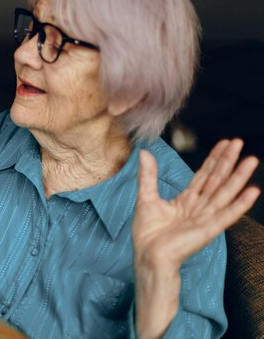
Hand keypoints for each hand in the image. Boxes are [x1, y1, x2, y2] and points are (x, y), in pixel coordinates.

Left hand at [131, 139, 259, 338]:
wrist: (148, 256)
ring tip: (251, 160)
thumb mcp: (146, 198)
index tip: (225, 142)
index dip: (214, 159)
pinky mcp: (208, 230)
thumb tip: (145, 153)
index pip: (204, 175)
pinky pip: (227, 215)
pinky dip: (240, 204)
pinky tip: (252, 192)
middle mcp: (199, 207)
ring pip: (225, 193)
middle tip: (240, 142)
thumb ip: (148, 176)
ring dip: (239, 177)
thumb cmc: (148, 233)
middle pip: (217, 179)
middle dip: (228, 161)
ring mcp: (205, 218)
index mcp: (187, 200)